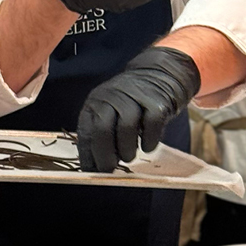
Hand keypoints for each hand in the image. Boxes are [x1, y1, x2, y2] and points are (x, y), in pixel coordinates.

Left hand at [77, 46, 201, 171]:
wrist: (159, 74)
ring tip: (128, 157)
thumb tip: (94, 166)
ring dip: (126, 149)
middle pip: (103, 128)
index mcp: (96, 101)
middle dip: (104, 154)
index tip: (91, 171)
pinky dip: (149, 140)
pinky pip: (152, 124)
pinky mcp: (157, 101)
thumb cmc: (132, 101)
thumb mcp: (111, 111)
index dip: (87, 153)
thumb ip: (103, 132)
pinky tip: (147, 147)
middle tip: (109, 169)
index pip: (86, 130)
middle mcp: (112, 96)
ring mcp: (135, 97)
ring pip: (126, 126)